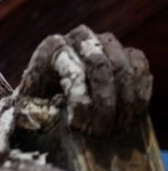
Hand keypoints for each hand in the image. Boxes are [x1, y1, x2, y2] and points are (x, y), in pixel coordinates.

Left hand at [16, 25, 151, 136]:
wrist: (60, 89)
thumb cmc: (42, 99)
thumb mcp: (28, 105)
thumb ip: (28, 111)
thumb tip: (36, 119)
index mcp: (53, 46)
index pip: (73, 71)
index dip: (80, 101)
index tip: (78, 126)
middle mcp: (80, 37)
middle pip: (100, 67)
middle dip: (104, 104)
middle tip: (101, 133)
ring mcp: (105, 42)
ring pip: (123, 68)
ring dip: (124, 103)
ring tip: (115, 129)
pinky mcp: (126, 51)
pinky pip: (140, 67)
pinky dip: (140, 92)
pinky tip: (132, 114)